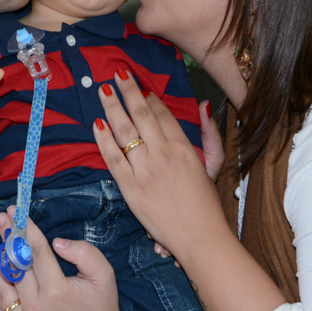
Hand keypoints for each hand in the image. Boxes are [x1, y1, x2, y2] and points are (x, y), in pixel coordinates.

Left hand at [0, 207, 124, 310]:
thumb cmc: (104, 308)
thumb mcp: (104, 274)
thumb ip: (84, 252)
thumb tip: (55, 242)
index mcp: (58, 290)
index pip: (35, 251)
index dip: (23, 228)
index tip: (13, 212)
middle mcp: (38, 310)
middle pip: (15, 268)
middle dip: (6, 240)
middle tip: (1, 222)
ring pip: (1, 294)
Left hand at [92, 69, 224, 258]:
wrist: (200, 236)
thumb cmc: (207, 203)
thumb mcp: (214, 164)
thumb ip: (210, 134)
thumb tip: (204, 105)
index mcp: (183, 146)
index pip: (161, 114)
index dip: (148, 98)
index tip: (138, 87)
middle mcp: (162, 154)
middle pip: (141, 115)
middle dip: (127, 91)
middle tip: (116, 74)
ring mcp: (145, 171)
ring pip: (124, 132)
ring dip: (112, 108)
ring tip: (102, 90)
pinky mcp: (131, 189)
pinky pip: (113, 159)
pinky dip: (103, 141)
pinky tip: (97, 124)